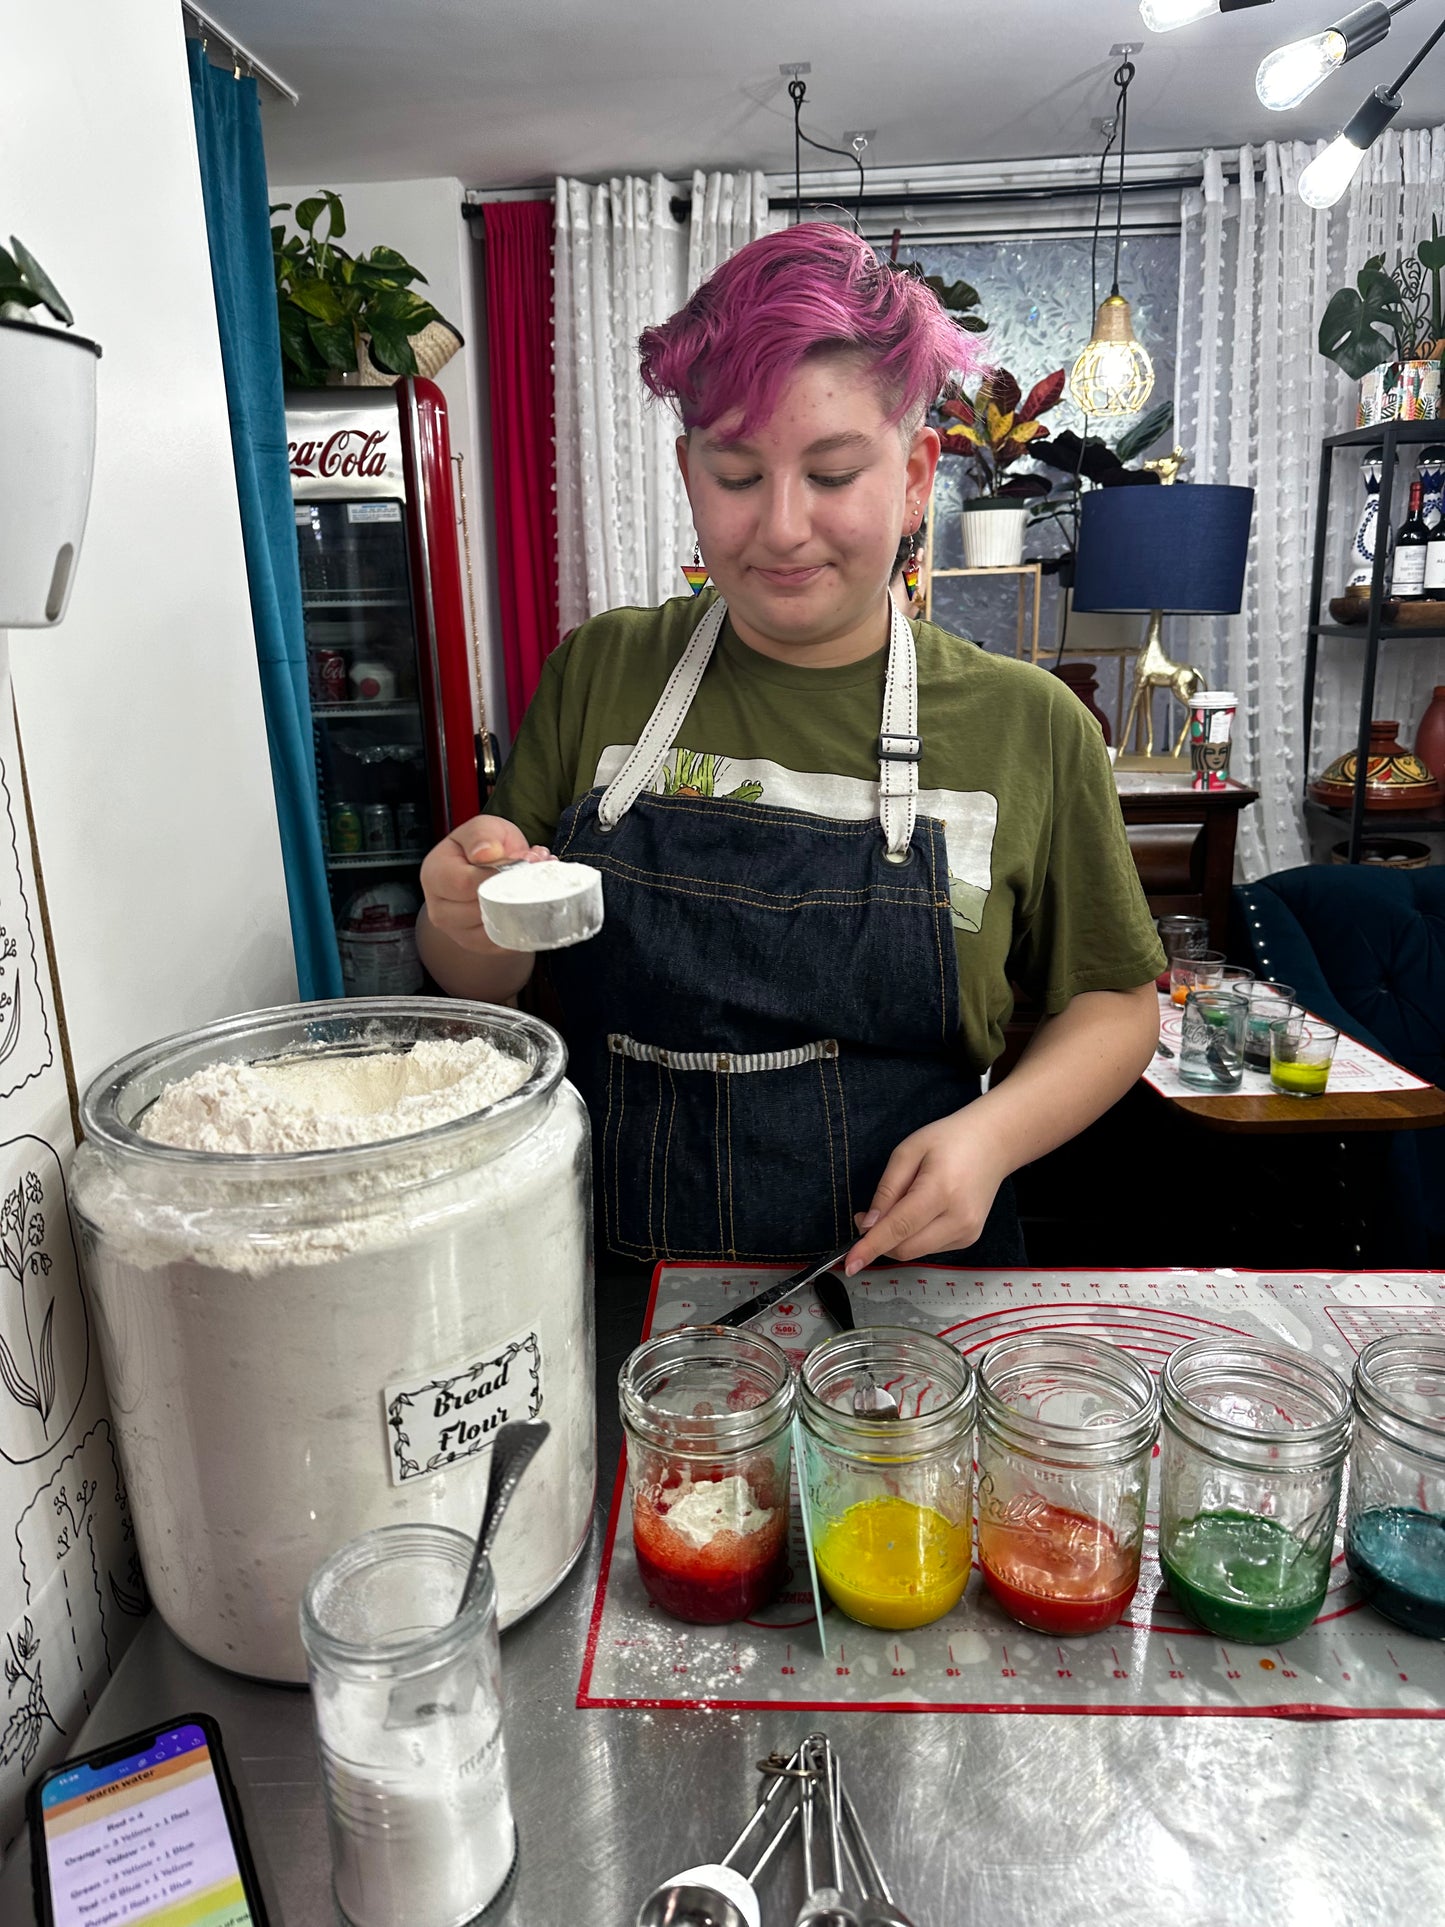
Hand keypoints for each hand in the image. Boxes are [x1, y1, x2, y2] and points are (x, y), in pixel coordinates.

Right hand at [419, 815, 549, 955]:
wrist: (485, 873)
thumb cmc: (482, 849)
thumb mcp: (482, 829)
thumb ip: (482, 836)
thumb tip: (486, 853)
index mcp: (435, 875)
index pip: (464, 884)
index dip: (496, 874)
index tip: (523, 860)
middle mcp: (440, 909)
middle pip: (480, 909)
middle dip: (513, 890)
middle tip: (536, 870)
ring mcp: (458, 932)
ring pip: (495, 928)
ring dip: (522, 906)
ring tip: (533, 883)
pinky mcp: (479, 946)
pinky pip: (504, 941)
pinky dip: (522, 923)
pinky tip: (529, 902)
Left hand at [843, 1108, 1008, 1273]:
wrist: (992, 1143)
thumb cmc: (948, 1140)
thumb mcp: (907, 1152)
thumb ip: (887, 1190)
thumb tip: (868, 1225)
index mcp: (940, 1191)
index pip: (898, 1228)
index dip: (871, 1247)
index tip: (850, 1264)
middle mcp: (958, 1219)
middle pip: (905, 1248)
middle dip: (879, 1239)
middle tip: (868, 1215)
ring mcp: (967, 1232)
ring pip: (915, 1251)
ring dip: (896, 1238)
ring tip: (901, 1204)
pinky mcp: (968, 1239)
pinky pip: (929, 1247)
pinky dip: (914, 1236)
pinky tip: (920, 1211)